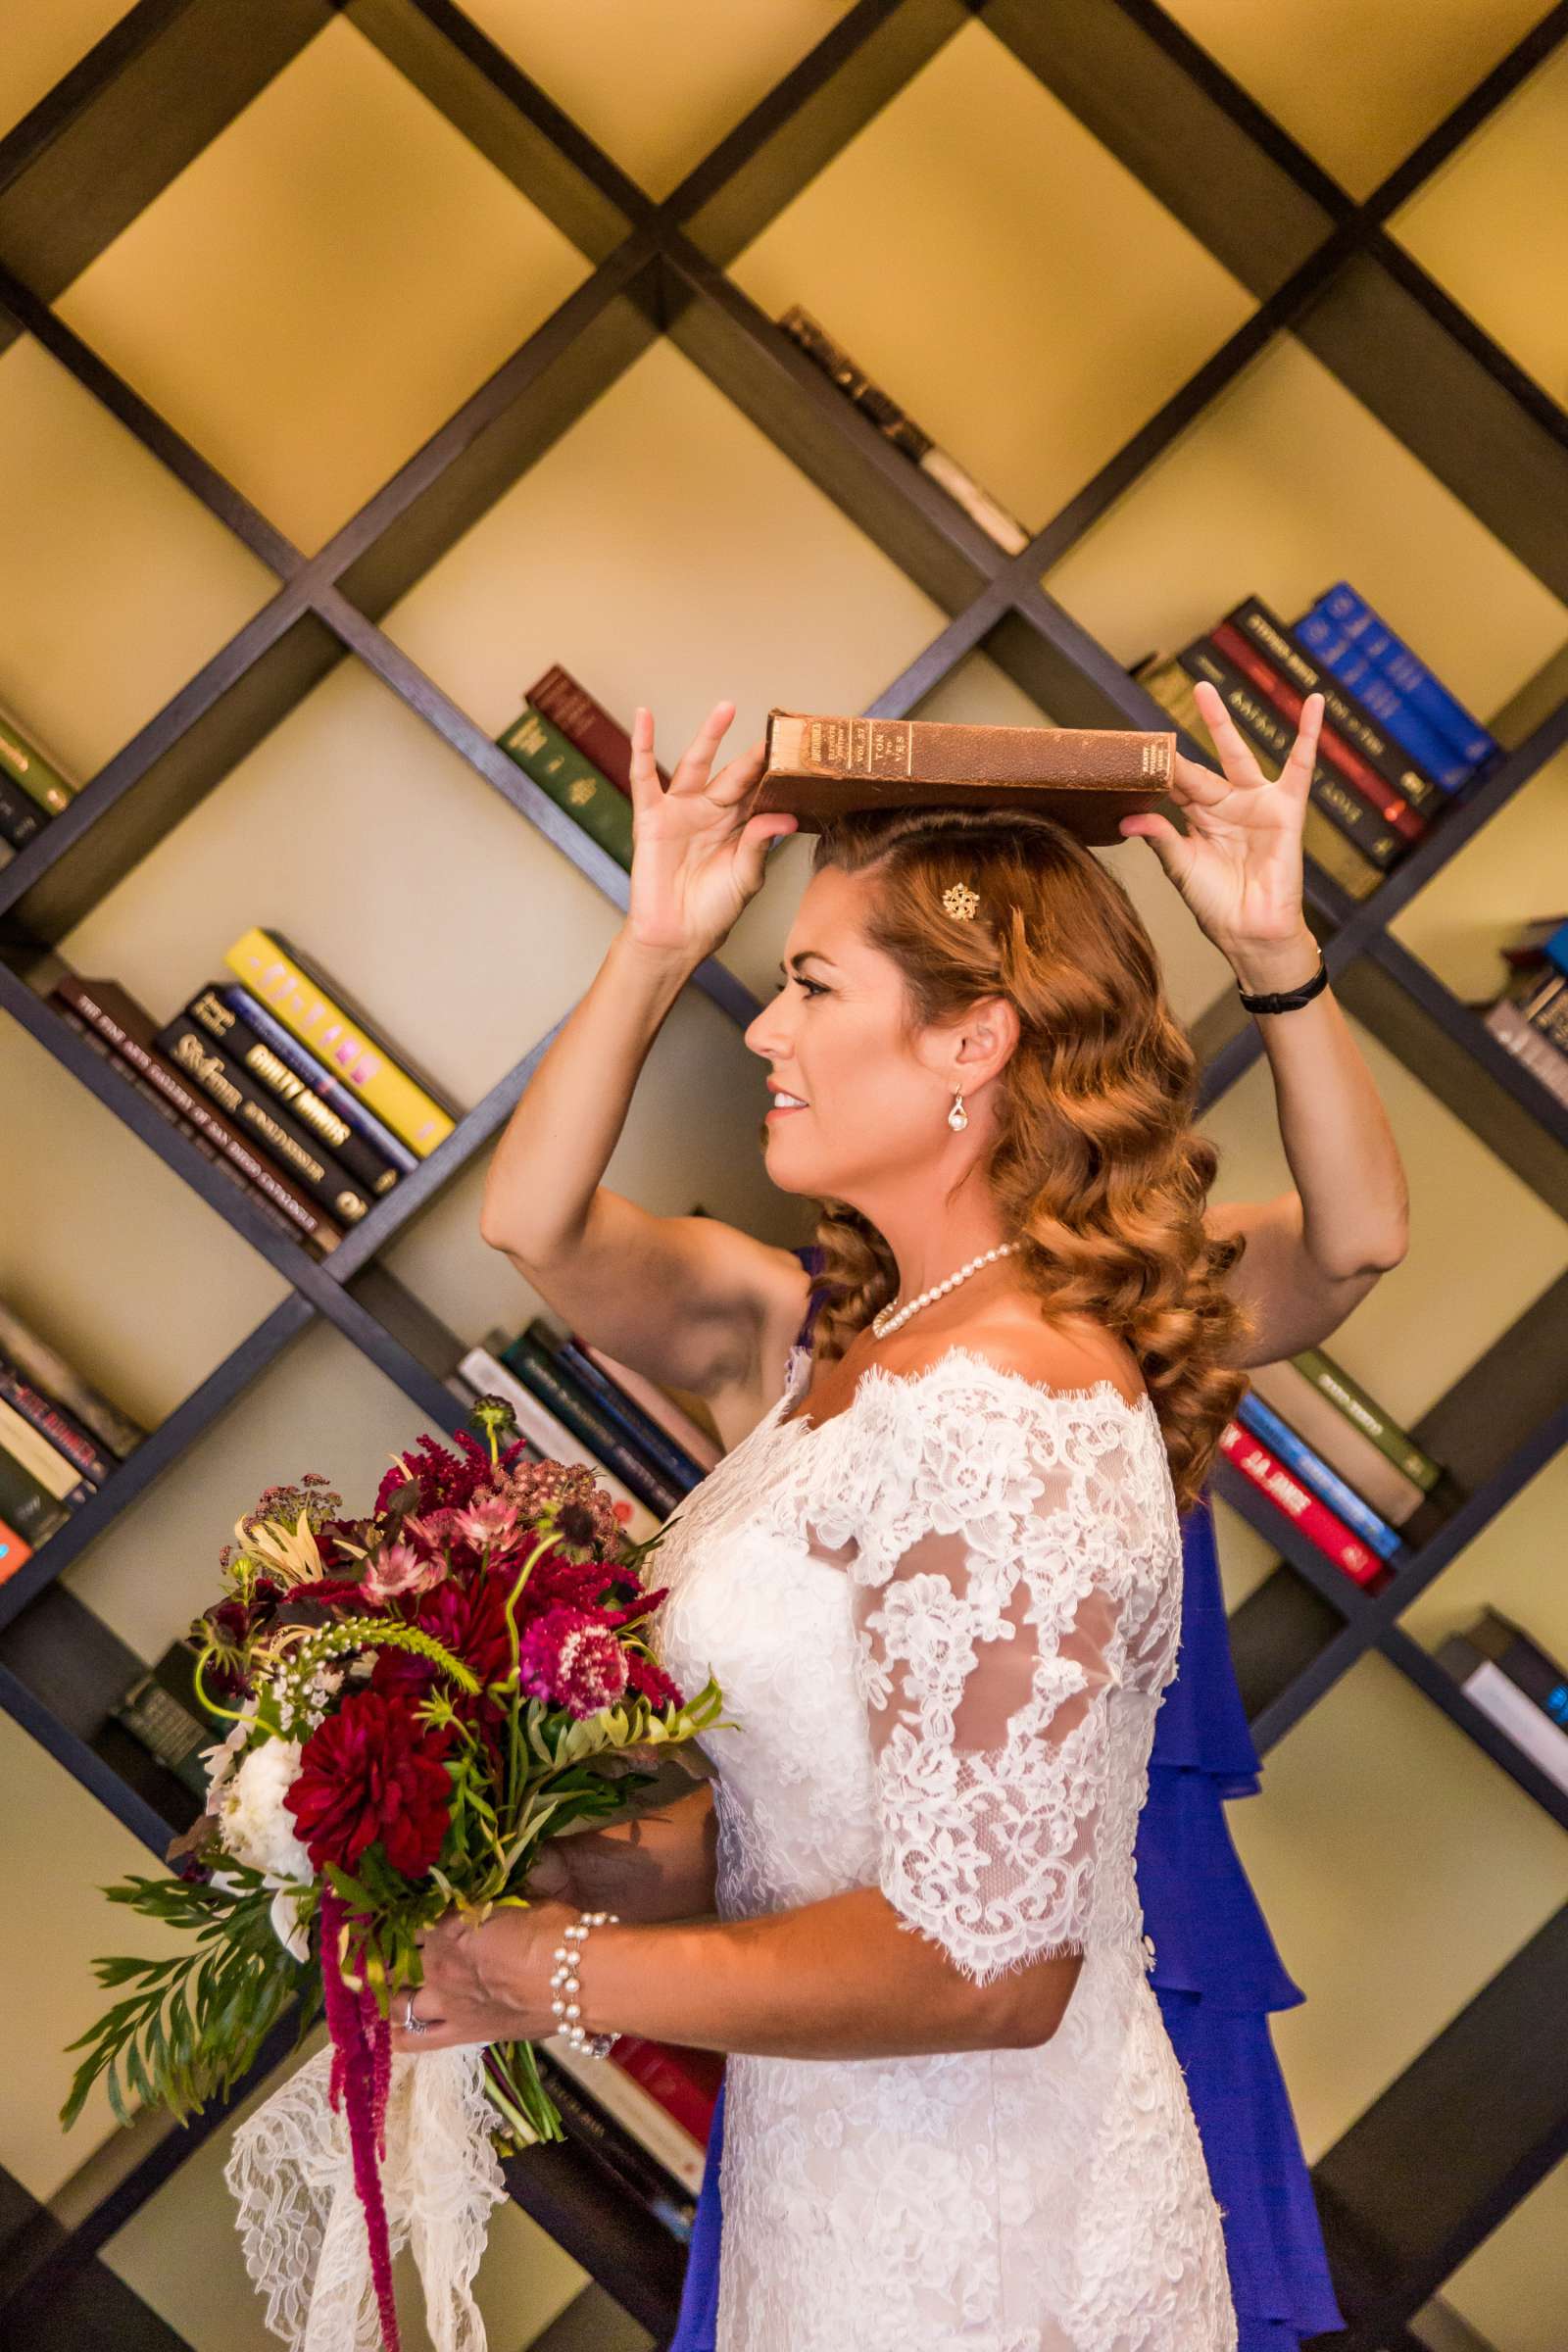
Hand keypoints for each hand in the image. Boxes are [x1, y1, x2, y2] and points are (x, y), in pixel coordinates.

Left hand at [389, 1897, 582, 2053]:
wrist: (576, 1977)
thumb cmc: (552, 1929)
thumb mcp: (513, 1903)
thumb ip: (483, 1906)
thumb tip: (475, 1902)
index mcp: (447, 1923)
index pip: (410, 1918)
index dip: (404, 1917)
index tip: (400, 1915)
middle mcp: (436, 1962)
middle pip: (395, 1960)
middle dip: (389, 1958)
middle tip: (389, 1956)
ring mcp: (444, 2002)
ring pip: (397, 2002)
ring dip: (393, 1995)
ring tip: (394, 1993)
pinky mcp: (460, 2033)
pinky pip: (414, 2039)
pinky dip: (400, 2033)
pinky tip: (393, 2030)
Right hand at [623, 699, 798, 961]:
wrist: (676, 936)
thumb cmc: (713, 912)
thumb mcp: (745, 879)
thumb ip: (759, 845)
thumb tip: (785, 817)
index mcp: (738, 828)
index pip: (760, 792)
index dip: (775, 773)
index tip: (798, 751)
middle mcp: (711, 813)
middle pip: (735, 774)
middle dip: (753, 754)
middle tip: (776, 729)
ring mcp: (681, 811)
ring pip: (695, 764)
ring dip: (709, 736)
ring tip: (726, 708)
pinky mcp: (651, 817)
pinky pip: (644, 776)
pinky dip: (641, 746)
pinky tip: (644, 717)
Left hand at [1118, 680, 1324, 957]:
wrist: (1251, 932)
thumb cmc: (1217, 905)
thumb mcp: (1181, 867)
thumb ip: (1160, 837)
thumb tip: (1128, 816)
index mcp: (1199, 821)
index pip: (1175, 785)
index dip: (1158, 770)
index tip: (1136, 751)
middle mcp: (1226, 807)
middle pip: (1202, 762)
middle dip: (1193, 732)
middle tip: (1193, 688)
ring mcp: (1255, 805)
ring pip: (1238, 754)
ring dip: (1223, 722)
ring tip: (1209, 688)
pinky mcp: (1285, 809)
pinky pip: (1301, 767)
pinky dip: (1309, 734)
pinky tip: (1313, 703)